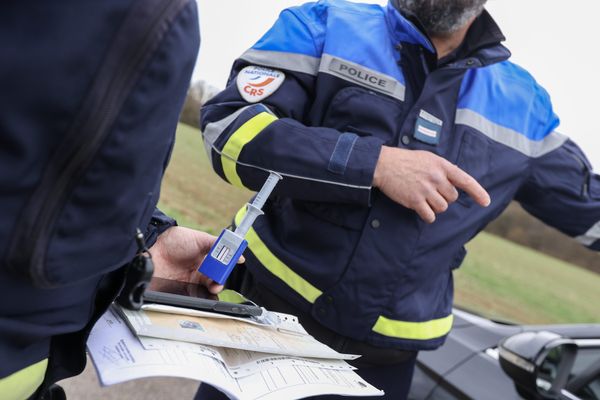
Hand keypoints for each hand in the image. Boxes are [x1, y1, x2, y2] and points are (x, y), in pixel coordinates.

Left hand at [149, 226, 243, 293]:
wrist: (152, 247)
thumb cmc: (175, 239)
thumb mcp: (200, 238)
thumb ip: (218, 245)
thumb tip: (238, 252)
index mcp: (205, 258)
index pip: (220, 267)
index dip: (225, 270)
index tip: (229, 269)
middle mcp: (198, 270)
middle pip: (214, 280)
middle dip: (219, 282)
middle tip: (217, 282)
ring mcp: (189, 280)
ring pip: (205, 290)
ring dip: (212, 290)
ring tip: (212, 288)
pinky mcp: (179, 289)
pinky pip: (192, 295)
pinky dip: (199, 296)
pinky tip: (201, 293)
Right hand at [373, 146, 490, 222]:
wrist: (384, 165)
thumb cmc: (405, 161)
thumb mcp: (428, 158)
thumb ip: (443, 169)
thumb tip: (455, 183)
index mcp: (442, 165)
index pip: (465, 180)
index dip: (478, 192)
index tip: (486, 202)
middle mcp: (436, 178)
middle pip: (452, 198)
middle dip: (444, 198)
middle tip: (431, 191)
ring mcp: (426, 190)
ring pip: (442, 208)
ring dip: (435, 207)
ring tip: (423, 198)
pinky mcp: (415, 201)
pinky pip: (430, 216)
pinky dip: (427, 216)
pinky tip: (420, 209)